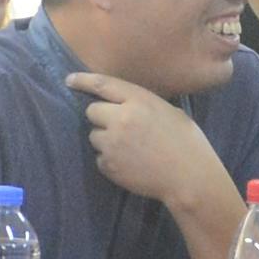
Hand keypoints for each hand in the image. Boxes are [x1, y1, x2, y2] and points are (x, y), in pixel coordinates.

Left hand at [67, 66, 234, 222]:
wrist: (189, 178)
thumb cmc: (186, 142)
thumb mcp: (169, 111)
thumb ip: (142, 104)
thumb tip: (121, 103)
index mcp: (139, 101)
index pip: (103, 84)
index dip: (83, 80)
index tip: (69, 80)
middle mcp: (121, 118)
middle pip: (92, 111)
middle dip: (101, 117)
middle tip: (119, 126)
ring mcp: (112, 143)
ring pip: (94, 136)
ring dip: (105, 139)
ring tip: (129, 149)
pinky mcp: (109, 165)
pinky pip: (100, 158)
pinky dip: (110, 160)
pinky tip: (130, 164)